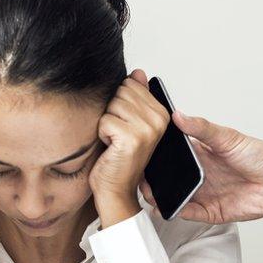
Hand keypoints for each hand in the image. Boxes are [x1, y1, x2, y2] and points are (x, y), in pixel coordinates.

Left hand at [90, 69, 167, 226]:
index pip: (131, 84)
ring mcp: (147, 129)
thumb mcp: (129, 122)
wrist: (116, 189)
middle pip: (121, 92)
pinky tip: (110, 147)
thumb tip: (138, 72)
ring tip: (114, 141)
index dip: (119, 104)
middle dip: (112, 111)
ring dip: (106, 123)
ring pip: (112, 105)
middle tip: (118, 134)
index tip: (125, 124)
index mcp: (162, 113)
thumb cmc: (119, 158)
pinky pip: (104, 120)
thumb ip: (136, 96)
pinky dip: (101, 134)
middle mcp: (159, 120)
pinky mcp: (132, 138)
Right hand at [141, 112, 262, 223]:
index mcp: (199, 155)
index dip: (154, 156)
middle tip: (140, 177)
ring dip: (161, 198)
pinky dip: (178, 212)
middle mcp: (198, 175)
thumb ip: (201, 128)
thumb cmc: (260, 156)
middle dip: (151, 180)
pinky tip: (170, 208)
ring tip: (150, 194)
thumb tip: (178, 115)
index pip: (169, 156)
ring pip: (174, 198)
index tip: (139, 153)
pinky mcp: (212, 211)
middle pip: (167, 179)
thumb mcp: (228, 137)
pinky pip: (190, 214)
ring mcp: (203, 194)